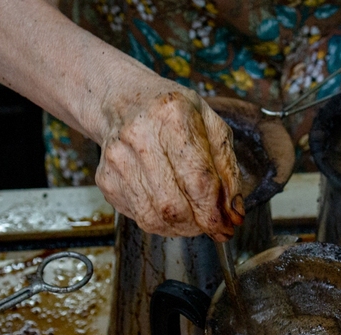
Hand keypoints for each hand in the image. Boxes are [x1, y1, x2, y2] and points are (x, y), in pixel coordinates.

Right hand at [96, 76, 243, 240]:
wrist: (124, 100)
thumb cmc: (174, 114)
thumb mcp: (212, 127)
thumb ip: (228, 169)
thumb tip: (234, 213)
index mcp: (173, 117)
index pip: (198, 181)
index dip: (215, 213)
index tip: (227, 227)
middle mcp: (139, 137)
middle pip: (173, 206)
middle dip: (199, 225)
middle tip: (213, 226)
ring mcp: (117, 160)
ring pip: (154, 218)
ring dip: (182, 229)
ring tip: (195, 220)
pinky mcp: (106, 180)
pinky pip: (138, 217)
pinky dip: (162, 223)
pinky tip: (172, 210)